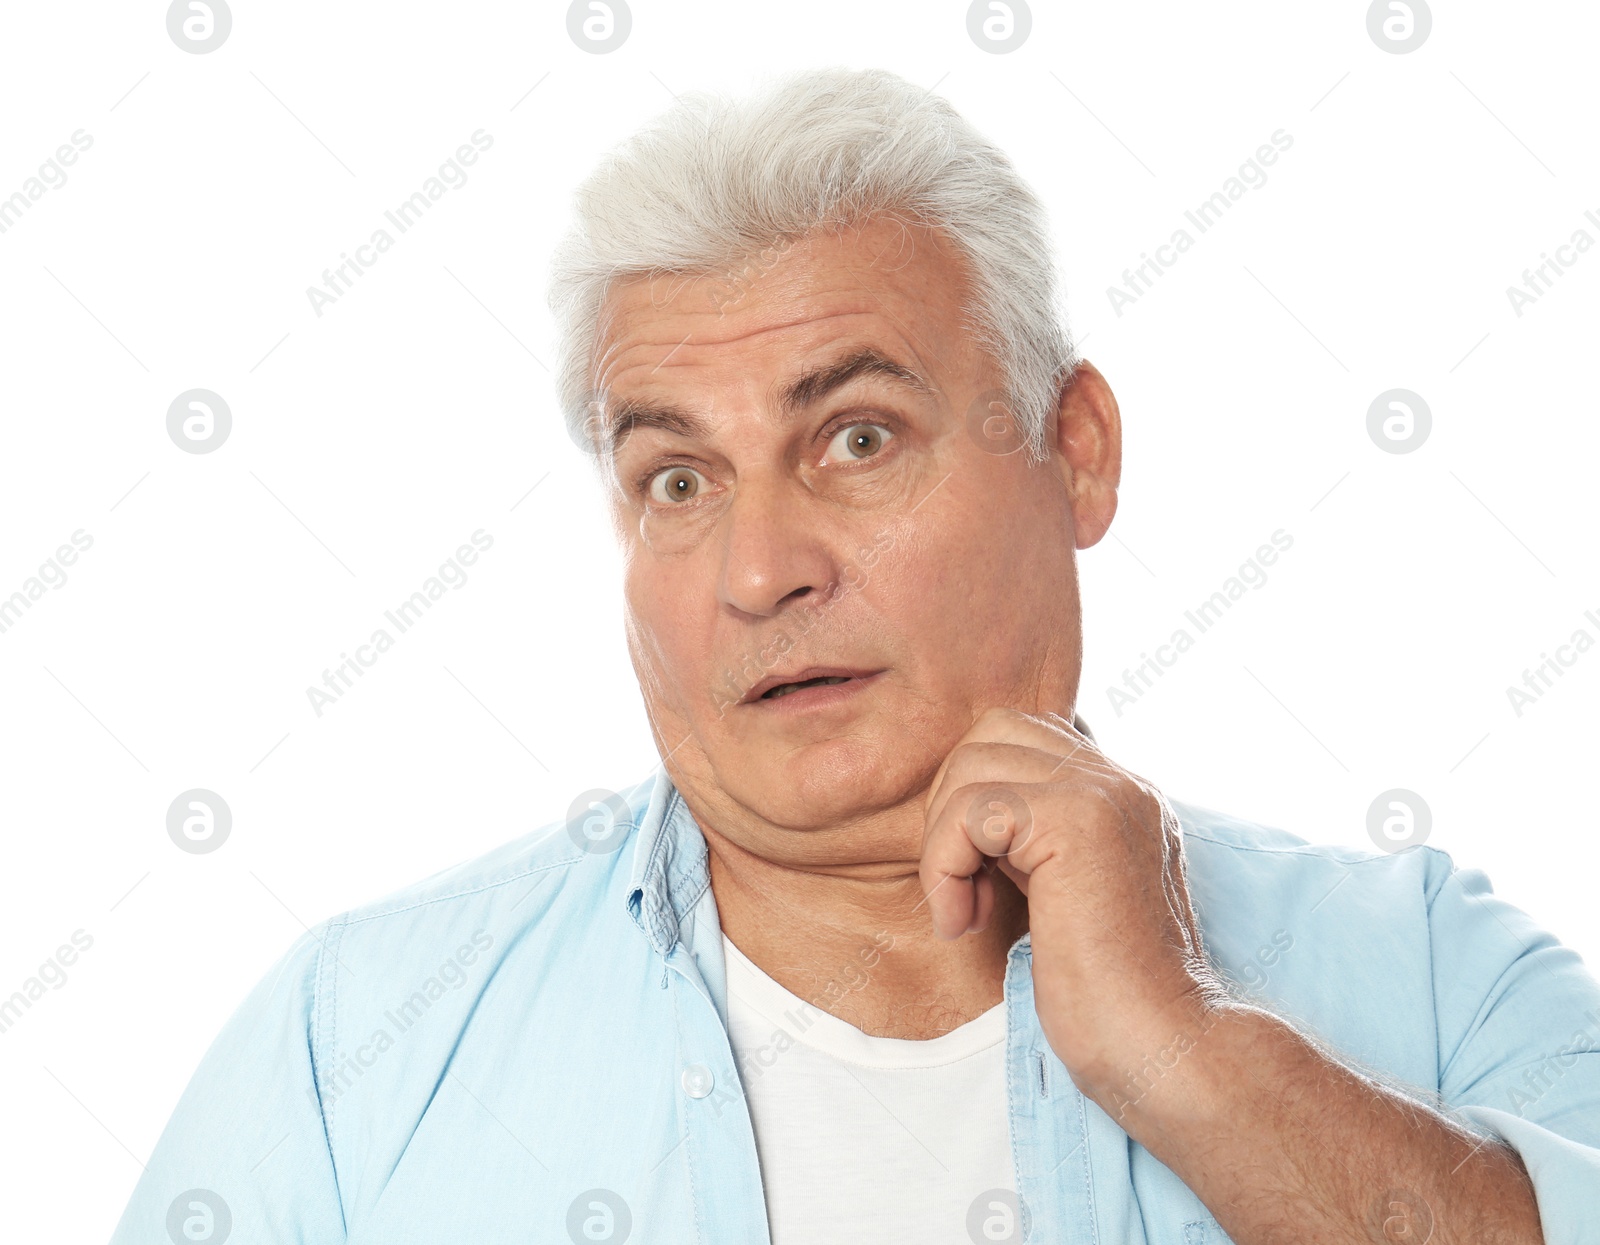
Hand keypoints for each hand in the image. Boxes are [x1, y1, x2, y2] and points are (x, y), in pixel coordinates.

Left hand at [919, 707, 1219, 1101]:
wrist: (1159, 1046)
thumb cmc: (1103, 995)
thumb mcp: (1058, 894)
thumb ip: (1028, 840)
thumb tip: (958, 806)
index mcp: (1121, 794)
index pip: (1020, 736)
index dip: (975, 797)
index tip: (978, 877)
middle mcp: (1121, 781)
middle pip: (990, 733)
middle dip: (951, 808)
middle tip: (962, 888)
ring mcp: (1105, 793)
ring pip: (972, 765)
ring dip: (944, 843)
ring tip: (965, 910)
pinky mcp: (1078, 821)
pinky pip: (969, 809)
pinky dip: (945, 866)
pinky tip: (965, 921)